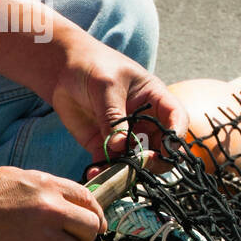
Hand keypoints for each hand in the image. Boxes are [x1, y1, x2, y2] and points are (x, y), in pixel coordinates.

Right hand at [0, 167, 106, 240]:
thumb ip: (46, 189)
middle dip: (84, 238)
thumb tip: (70, 201)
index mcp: (48, 187)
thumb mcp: (15, 179)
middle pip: (90, 229)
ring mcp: (44, 239)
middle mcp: (52, 211)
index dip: (96, 214)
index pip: (88, 200)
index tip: (96, 225)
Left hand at [47, 39, 187, 176]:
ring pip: (137, 161)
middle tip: (143, 163)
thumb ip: (113, 116)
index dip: (177, 134)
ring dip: (129, 170)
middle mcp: (146, 121)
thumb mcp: (106, 86)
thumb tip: (120, 146)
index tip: (168, 148)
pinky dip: (104, 172)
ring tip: (113, 173)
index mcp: (156, 100)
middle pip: (162, 147)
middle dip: (156, 159)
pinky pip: (110, 164)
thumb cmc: (93, 66)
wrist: (64, 69)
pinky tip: (95, 174)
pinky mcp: (106, 146)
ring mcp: (127, 136)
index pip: (177, 118)